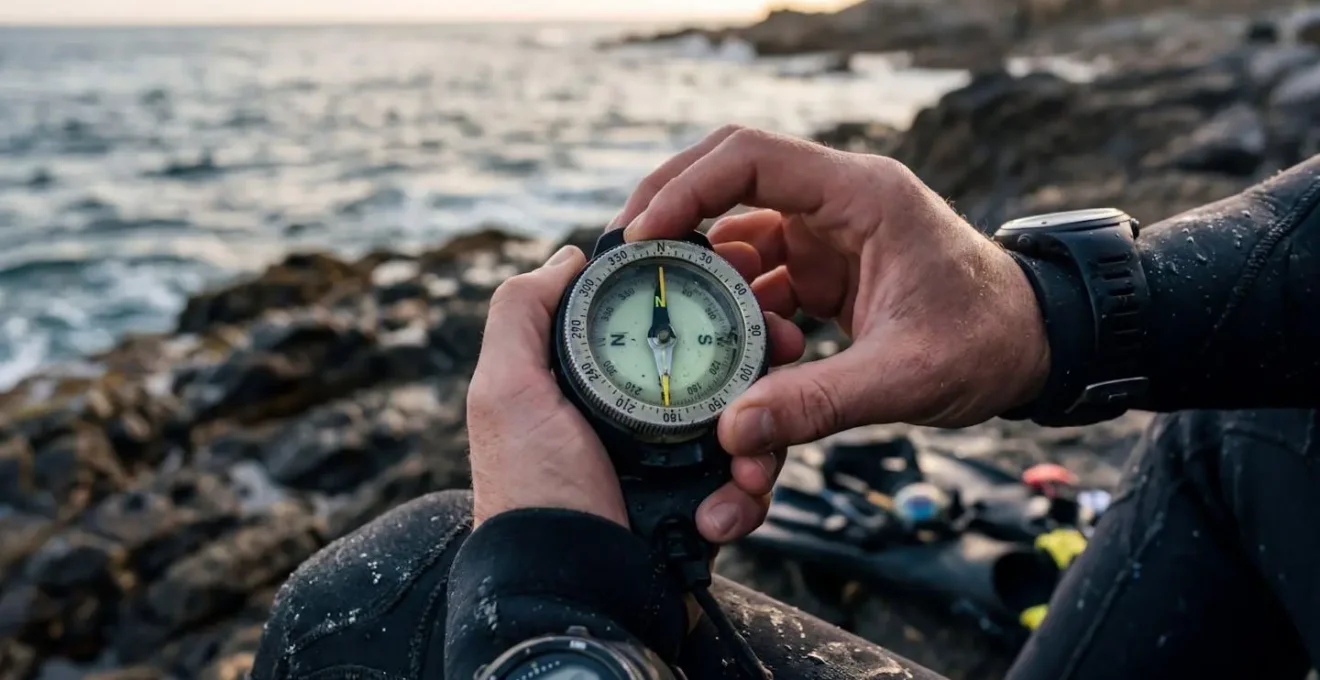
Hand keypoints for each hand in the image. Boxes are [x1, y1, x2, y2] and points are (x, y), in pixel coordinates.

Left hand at [466, 242, 806, 529]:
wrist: (570, 594)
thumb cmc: (529, 493)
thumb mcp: (505, 392)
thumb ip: (521, 314)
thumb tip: (566, 258)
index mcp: (596, 384)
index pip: (664, 324)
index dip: (704, 298)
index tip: (744, 279)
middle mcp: (637, 419)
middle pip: (720, 369)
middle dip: (759, 362)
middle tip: (786, 348)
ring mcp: (672, 466)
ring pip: (748, 426)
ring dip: (761, 437)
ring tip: (749, 458)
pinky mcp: (700, 508)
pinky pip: (745, 487)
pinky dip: (747, 495)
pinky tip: (726, 506)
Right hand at [615, 125, 1050, 541]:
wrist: (1036, 346)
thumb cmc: (988, 342)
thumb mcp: (904, 377)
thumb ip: (817, 403)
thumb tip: (733, 433)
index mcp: (862, 197)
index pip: (753, 159)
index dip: (686, 188)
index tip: (642, 234)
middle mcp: (838, 204)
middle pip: (730, 179)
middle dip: (672, 213)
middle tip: (625, 259)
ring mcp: (828, 235)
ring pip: (737, 233)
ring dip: (704, 275)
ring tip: (674, 321)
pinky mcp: (824, 271)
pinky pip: (757, 276)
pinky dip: (732, 310)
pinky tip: (726, 352)